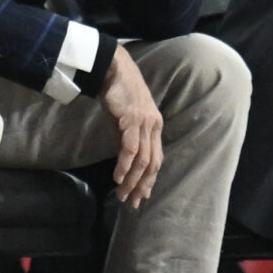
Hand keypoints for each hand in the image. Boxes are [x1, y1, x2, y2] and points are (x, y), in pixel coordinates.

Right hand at [99, 45, 163, 206]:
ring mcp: (145, 123)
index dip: (150, 181)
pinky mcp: (132, 120)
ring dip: (132, 180)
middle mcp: (154, 127)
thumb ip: (127, 141)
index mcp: (155, 128)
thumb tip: (126, 165)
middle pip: (152, 164)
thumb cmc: (119, 95)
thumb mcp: (125, 122)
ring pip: (143, 160)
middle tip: (131, 202)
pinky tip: (117, 176)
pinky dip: (125, 165)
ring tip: (122, 194)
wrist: (115, 69)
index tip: (142, 197)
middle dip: (142, 186)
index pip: (157, 160)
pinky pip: (130, 148)